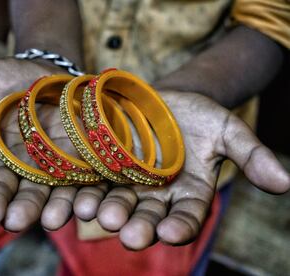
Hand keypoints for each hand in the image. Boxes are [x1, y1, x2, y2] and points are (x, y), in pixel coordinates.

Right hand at [0, 58, 80, 231]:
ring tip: (32, 220)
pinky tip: (78, 207)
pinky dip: (76, 198)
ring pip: (37, 195)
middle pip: (2, 190)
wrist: (54, 78)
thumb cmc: (11, 78)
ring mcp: (43, 171)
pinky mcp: (74, 169)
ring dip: (34, 209)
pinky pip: (75, 187)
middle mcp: (11, 167)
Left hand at [71, 91, 289, 249]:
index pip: (186, 218)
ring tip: (95, 213)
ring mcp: (126, 185)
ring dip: (105, 210)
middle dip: (138, 226)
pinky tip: (73, 197)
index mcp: (187, 194)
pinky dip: (82, 191)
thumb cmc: (197, 115)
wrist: (161, 99)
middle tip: (129, 234)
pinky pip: (92, 183)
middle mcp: (155, 197)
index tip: (170, 232)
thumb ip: (250, 155)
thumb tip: (284, 182)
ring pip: (116, 203)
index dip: (179, 227)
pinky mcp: (101, 170)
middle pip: (147, 217)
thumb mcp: (226, 129)